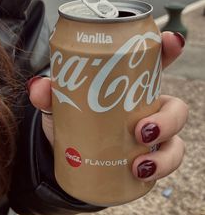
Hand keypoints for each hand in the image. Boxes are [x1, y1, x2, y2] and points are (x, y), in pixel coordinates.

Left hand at [28, 31, 187, 181]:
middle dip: (168, 118)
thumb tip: (39, 86)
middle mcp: (148, 107)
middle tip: (140, 130)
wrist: (70, 159)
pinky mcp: (150, 157)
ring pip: (176, 138)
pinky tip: (140, 173)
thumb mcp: (59, 105)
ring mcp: (152, 135)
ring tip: (139, 164)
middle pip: (175, 107)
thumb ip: (49, 93)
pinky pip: (168, 162)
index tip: (171, 42)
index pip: (156, 61)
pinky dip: (160, 168)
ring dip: (165, 153)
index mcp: (131, 84)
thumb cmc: (73, 121)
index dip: (169, 47)